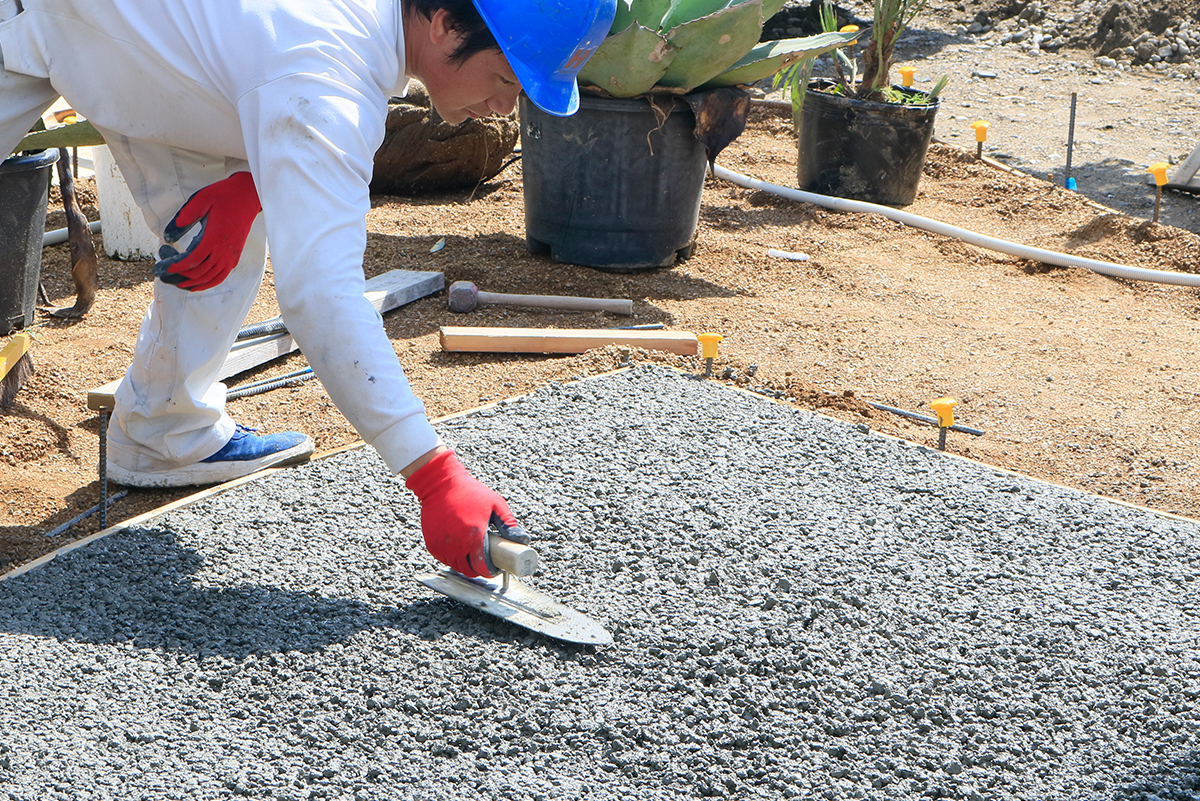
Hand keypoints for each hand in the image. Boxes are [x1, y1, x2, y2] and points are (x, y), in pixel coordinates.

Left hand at [152, 171, 260, 290]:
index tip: (162, 267)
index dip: (176, 267)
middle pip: (199, 273)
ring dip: (192, 284)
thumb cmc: (223, 196)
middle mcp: (224, 251)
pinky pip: (221, 276)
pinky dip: (208, 283)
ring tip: (176, 283)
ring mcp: (231, 255)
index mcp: (215, 238)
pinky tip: (196, 283)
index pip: (192, 260)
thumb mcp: (200, 200)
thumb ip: (184, 218)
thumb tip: (167, 236)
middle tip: (161, 273)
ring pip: (211, 278)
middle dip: (178, 276)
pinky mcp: (235, 256)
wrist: (248, 196)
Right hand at [405, 449, 519, 577]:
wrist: (440, 484)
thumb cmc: (470, 492)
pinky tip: (460, 550)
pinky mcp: (432, 544)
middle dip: (479, 570)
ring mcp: (442, 546)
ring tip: (473, 555)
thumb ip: (509, 525)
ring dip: (466, 565)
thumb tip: (523, 540)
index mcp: (474, 536)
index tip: (496, 567)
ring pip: (456, 566)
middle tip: (486, 562)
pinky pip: (444, 559)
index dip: (491, 570)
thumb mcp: (496, 505)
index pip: (483, 566)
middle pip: (469, 570)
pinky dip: (453, 559)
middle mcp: (457, 544)